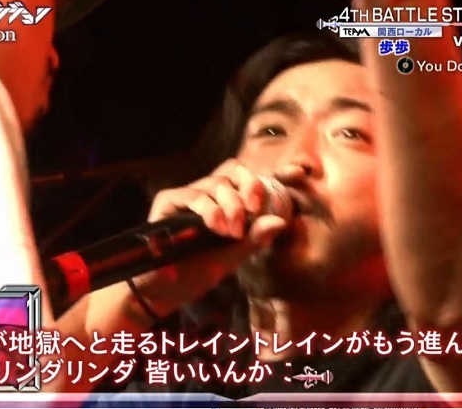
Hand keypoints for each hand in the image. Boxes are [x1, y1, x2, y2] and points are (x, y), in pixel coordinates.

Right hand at [133, 160, 299, 316]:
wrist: (162, 290)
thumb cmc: (196, 272)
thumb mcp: (232, 257)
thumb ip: (255, 239)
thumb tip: (280, 221)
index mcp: (226, 204)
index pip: (250, 180)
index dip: (275, 172)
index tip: (298, 172)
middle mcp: (207, 194)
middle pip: (234, 171)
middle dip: (250, 187)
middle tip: (254, 210)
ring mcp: (188, 196)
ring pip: (217, 183)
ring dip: (231, 205)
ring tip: (232, 231)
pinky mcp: (168, 201)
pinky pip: (194, 195)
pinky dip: (210, 209)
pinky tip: (217, 226)